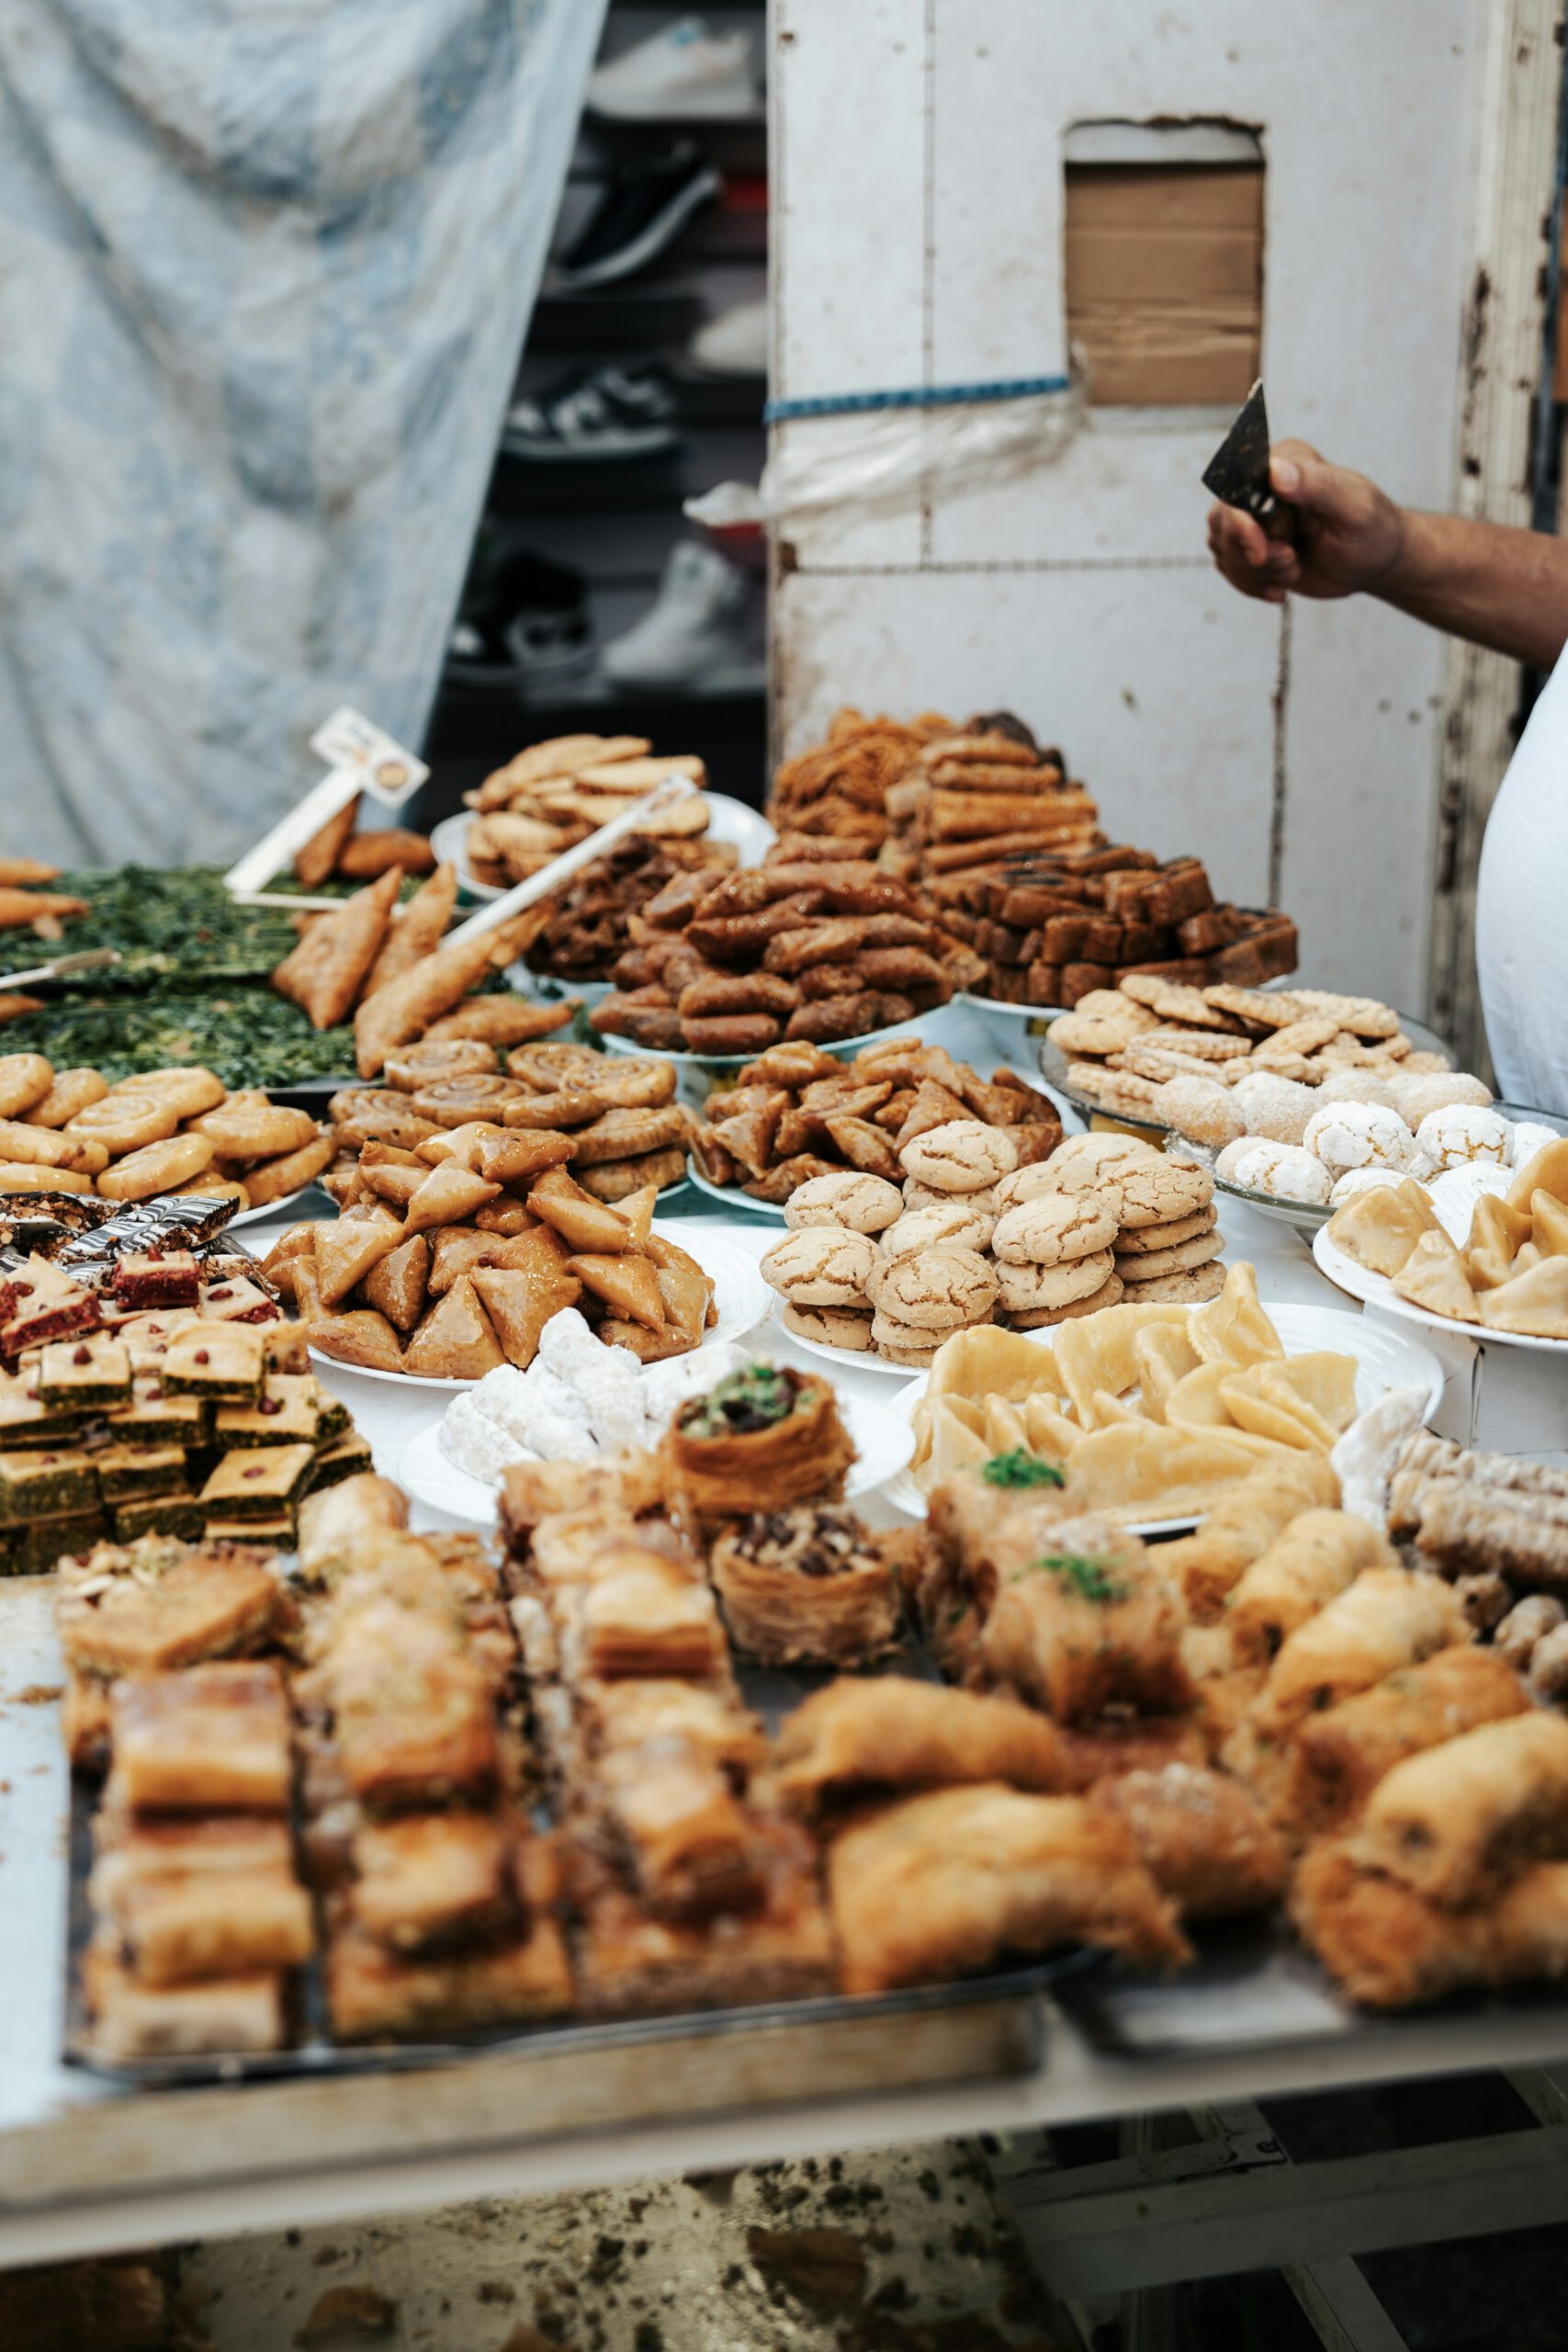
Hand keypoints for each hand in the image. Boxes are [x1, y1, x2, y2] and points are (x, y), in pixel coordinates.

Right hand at [1206, 437, 1407, 604]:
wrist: (1375, 562)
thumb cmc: (1373, 529)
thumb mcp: (1353, 506)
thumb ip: (1316, 484)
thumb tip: (1275, 471)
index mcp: (1287, 461)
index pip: (1238, 484)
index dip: (1239, 522)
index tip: (1261, 553)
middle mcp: (1263, 484)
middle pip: (1222, 520)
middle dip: (1251, 554)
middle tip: (1291, 563)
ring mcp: (1253, 515)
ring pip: (1222, 547)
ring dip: (1255, 572)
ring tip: (1293, 571)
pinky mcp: (1250, 544)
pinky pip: (1228, 568)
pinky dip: (1252, 585)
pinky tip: (1280, 587)